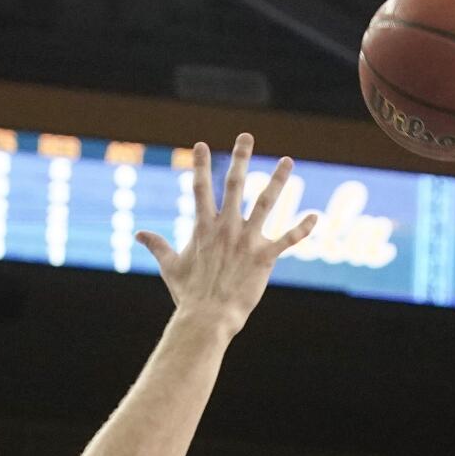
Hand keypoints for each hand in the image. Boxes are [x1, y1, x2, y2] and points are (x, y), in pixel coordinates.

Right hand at [137, 133, 316, 336]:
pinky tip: (315, 216)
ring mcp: (246, 240)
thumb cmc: (188, 295)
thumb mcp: (171, 267)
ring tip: (287, 161)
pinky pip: (287, 240)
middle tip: (246, 136)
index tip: (202, 145)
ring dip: (278, 180)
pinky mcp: (264, 258)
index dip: (200, 165)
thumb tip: (139, 234)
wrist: (207, 318)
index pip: (200, 188)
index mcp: (204, 227)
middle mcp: (226, 227)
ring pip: (266, 203)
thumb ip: (157, 246)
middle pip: (235, 184)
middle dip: (241, 157)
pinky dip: (302, 229)